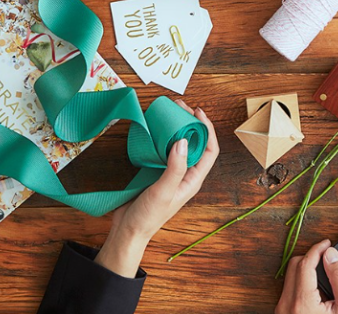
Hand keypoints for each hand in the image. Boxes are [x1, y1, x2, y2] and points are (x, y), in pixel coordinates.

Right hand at [94, 101, 218, 277]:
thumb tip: (183, 141)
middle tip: (180, 107)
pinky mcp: (157, 172)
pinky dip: (162, 137)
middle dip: (191, 123)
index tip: (197, 112)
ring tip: (169, 113)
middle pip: (196, 143)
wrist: (128, 231)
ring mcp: (171, 173)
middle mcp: (185, 174)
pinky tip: (155, 129)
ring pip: (179, 145)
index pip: (210, 150)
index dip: (208, 129)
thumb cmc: (149, 216)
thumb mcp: (164, 191)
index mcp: (193, 179)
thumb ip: (174, 167)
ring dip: (176, 128)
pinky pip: (164, 150)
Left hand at [276, 240, 337, 313]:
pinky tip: (318, 294)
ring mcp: (282, 312)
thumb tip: (331, 255)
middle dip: (312, 258)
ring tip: (326, 281)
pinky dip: (302, 286)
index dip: (318, 248)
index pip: (305, 262)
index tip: (327, 243)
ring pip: (290, 278)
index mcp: (302, 302)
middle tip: (329, 260)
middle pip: (295, 266)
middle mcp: (286, 306)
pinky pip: (289, 292)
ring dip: (306, 272)